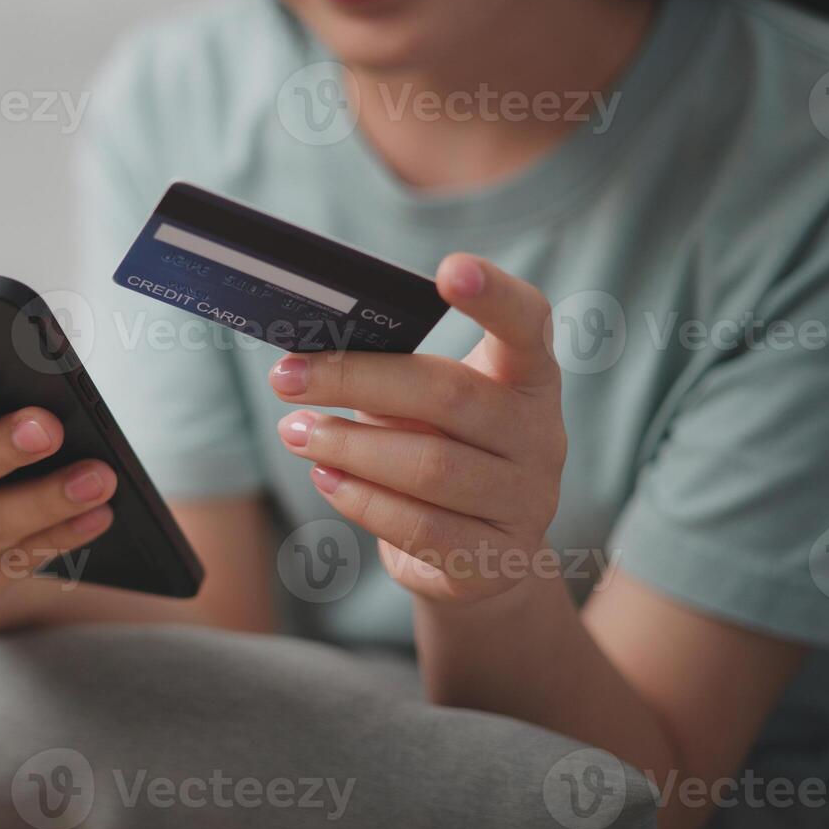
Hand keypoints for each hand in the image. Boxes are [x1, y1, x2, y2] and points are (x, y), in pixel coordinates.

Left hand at [268, 254, 566, 602]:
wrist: (479, 556)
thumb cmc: (441, 452)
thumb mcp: (427, 407)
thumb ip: (391, 373)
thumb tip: (307, 356)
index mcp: (528, 378)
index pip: (527, 322)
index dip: (494, 295)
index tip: (449, 269)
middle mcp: (541, 435)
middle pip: (449, 394)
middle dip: (356, 380)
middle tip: (287, 376)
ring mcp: (527, 501)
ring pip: (430, 466)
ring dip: (347, 446)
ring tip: (294, 432)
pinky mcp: (494, 558)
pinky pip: (420, 527)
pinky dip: (362, 499)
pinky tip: (325, 478)